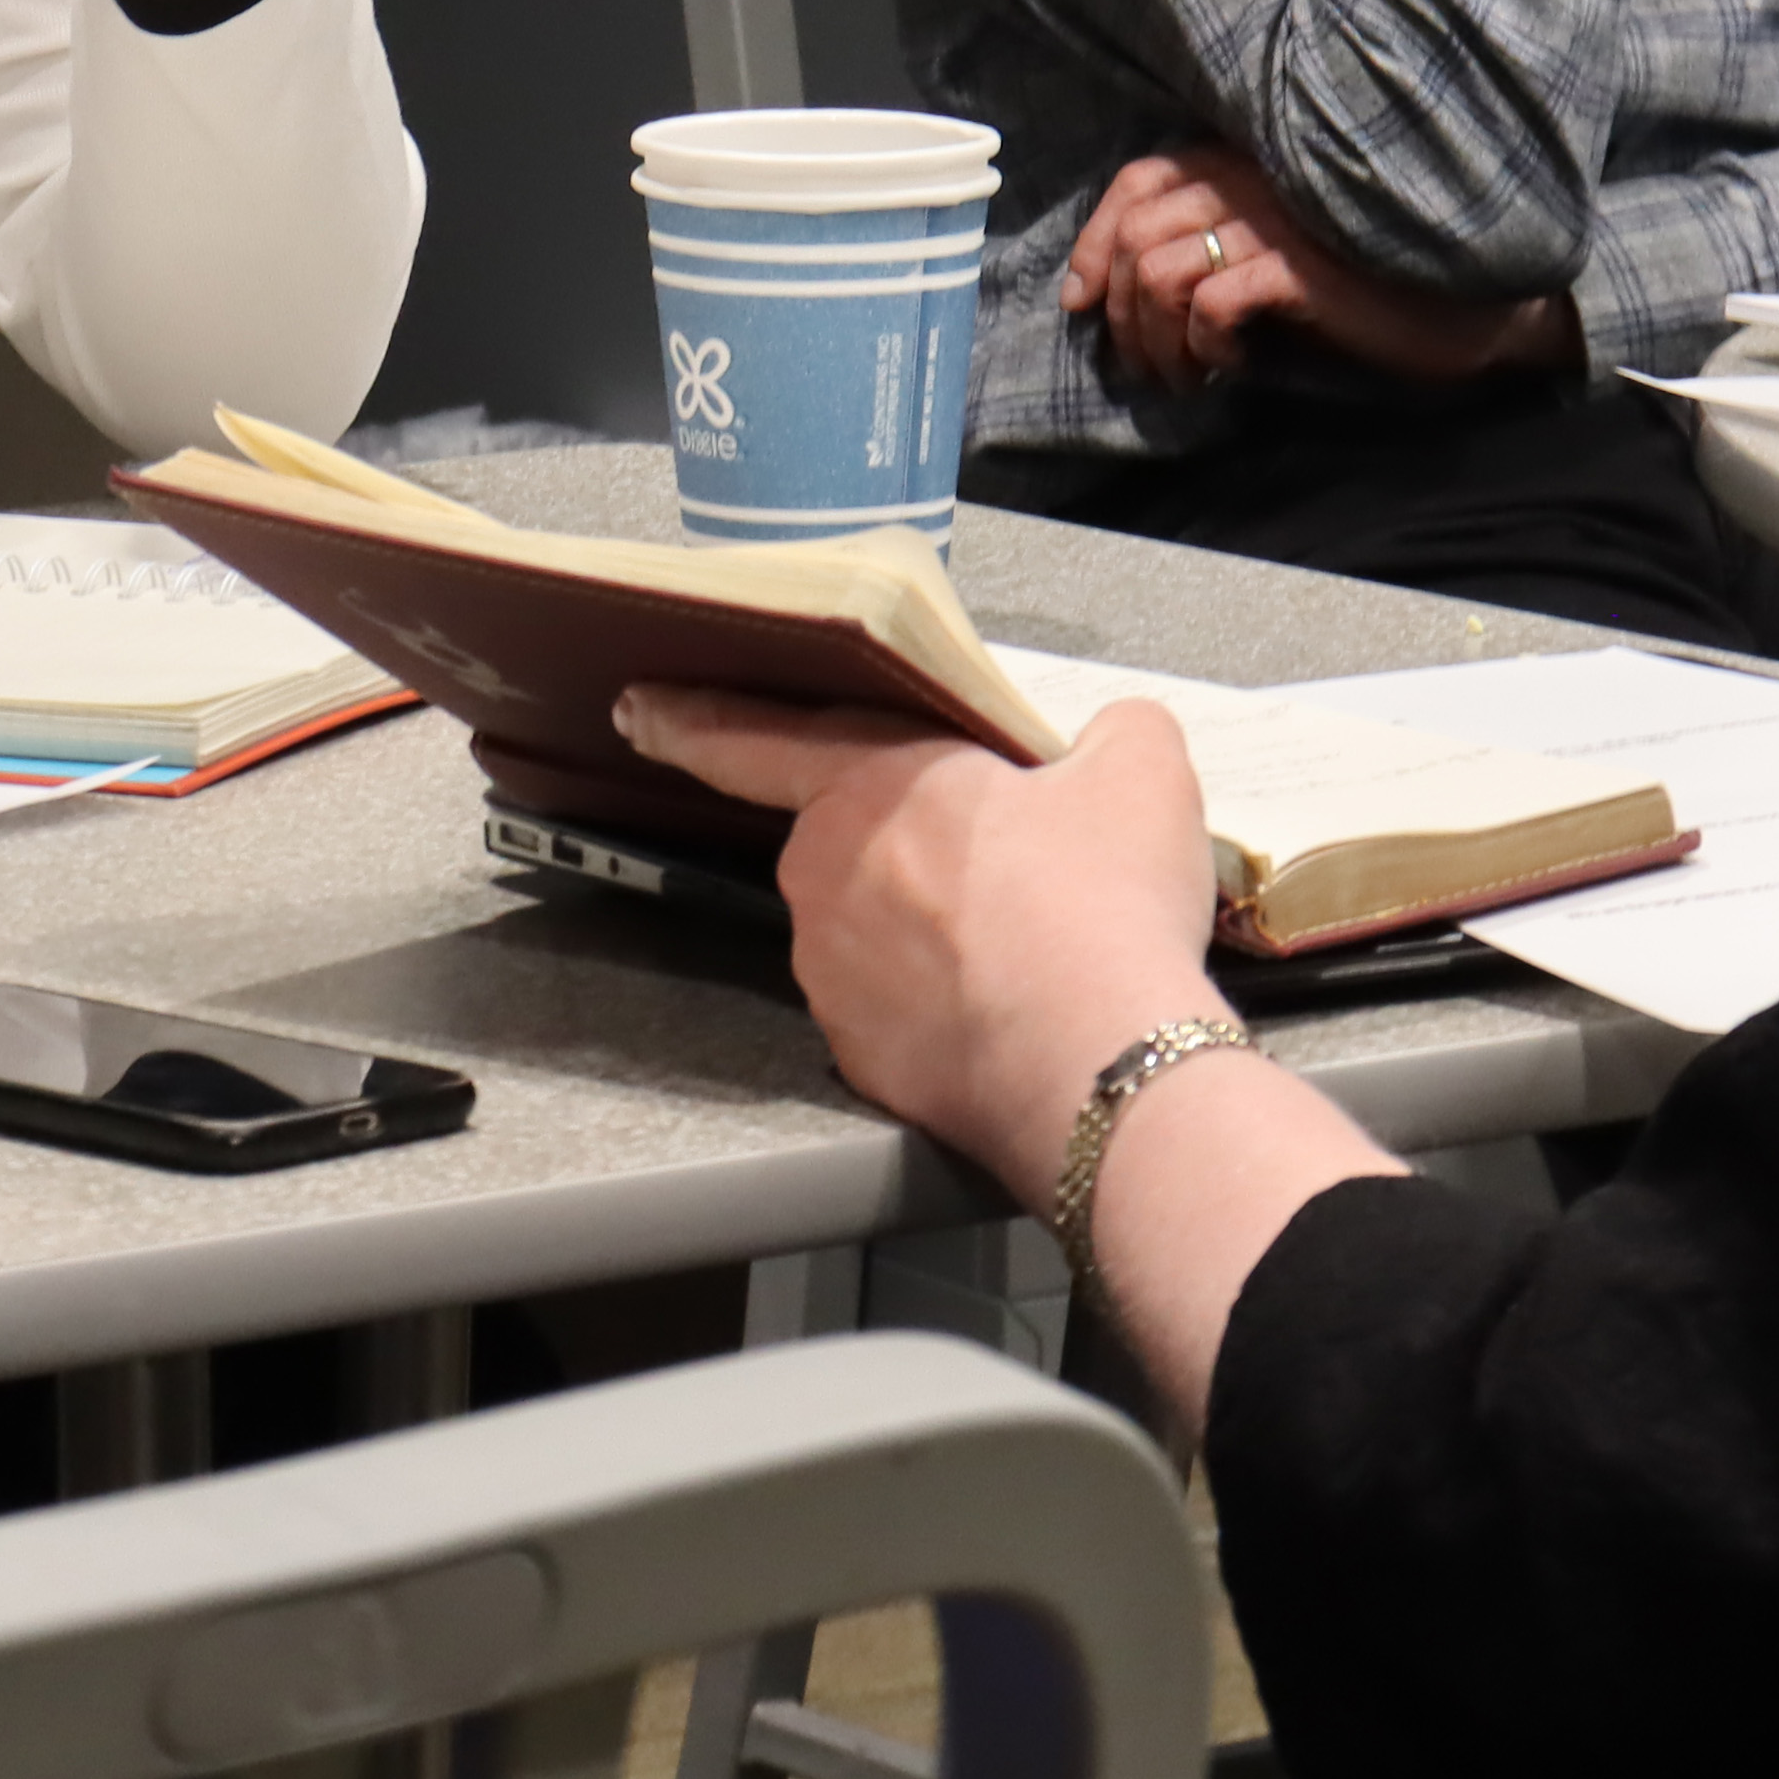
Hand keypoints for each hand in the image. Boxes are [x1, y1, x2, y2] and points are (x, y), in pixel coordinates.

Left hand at [613, 684, 1228, 1206]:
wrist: (1101, 1067)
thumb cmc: (1100, 908)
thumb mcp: (1138, 770)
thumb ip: (1108, 734)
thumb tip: (1106, 745)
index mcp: (869, 785)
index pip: (757, 737)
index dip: (693, 718)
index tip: (640, 711)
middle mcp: (824, 877)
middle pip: (853, 843)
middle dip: (914, 853)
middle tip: (1003, 873)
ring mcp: (831, 976)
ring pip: (872, 933)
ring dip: (928, 936)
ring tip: (1025, 949)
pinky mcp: (857, 1058)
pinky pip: (891, 1012)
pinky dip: (936, 1010)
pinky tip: (1005, 1010)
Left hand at [1060, 145, 1581, 393]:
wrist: (1470, 303)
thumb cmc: (1367, 280)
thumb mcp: (1277, 248)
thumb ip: (1210, 240)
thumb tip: (1111, 290)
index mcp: (1244, 159)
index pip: (1136, 180)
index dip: (1092, 242)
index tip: (1081, 304)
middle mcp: (1254, 176)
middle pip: (1134, 232)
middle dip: (1119, 312)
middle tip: (1143, 365)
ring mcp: (1276, 217)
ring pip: (1157, 273)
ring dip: (1156, 341)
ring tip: (1185, 377)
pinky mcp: (1301, 266)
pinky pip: (1210, 302)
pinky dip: (1204, 345)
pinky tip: (1230, 366)